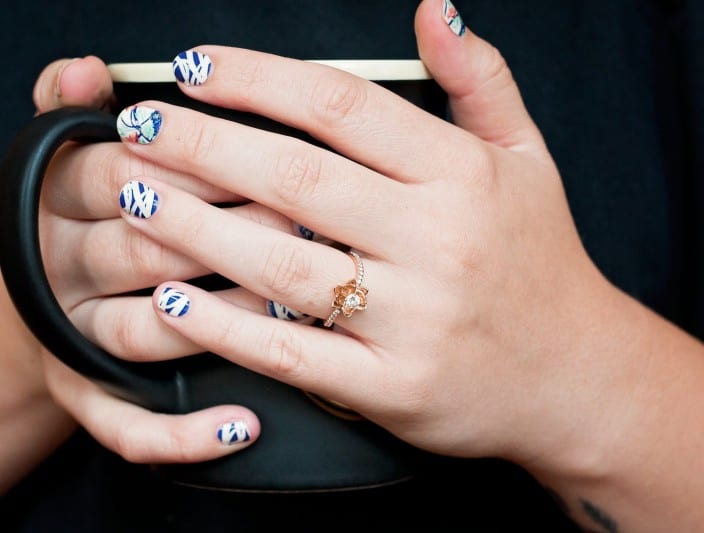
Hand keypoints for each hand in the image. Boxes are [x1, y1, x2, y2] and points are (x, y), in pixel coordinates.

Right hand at [29, 56, 314, 461]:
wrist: (48, 294)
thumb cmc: (85, 209)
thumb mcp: (72, 150)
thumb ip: (76, 105)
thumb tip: (82, 68)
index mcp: (58, 200)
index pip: (119, 172)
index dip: (200, 162)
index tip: (279, 150)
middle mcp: (62, 270)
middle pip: (141, 247)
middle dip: (230, 230)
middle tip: (315, 220)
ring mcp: (73, 342)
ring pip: (142, 334)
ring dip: (222, 319)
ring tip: (300, 306)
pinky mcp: (88, 399)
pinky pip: (126, 427)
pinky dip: (184, 432)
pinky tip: (244, 427)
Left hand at [106, 11, 624, 468]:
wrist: (577, 377)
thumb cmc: (541, 263)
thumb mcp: (527, 159)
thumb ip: (481, 78)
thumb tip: (433, 7)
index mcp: (463, 174)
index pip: (341, 105)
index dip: (257, 78)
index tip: (193, 66)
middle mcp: (438, 240)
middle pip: (295, 178)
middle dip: (201, 145)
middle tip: (136, 127)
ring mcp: (413, 319)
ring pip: (280, 263)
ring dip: (192, 226)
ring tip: (131, 197)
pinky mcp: (391, 386)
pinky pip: (292, 353)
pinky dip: (225, 327)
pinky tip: (170, 300)